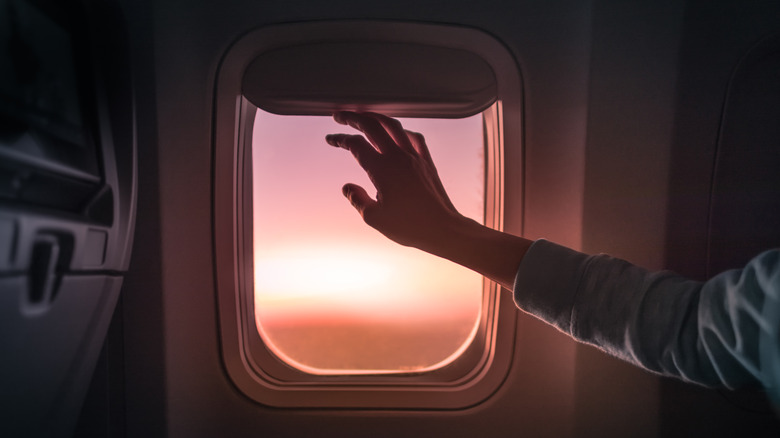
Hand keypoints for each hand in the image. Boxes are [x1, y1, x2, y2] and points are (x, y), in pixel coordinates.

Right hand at [326, 111, 531, 289]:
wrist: (442, 229)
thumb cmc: (411, 226)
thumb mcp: (374, 218)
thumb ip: (357, 199)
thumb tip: (348, 188)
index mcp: (382, 170)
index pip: (356, 145)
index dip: (341, 139)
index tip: (332, 139)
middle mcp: (398, 157)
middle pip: (372, 126)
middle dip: (353, 118)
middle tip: (341, 116)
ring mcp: (414, 157)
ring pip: (393, 126)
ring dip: (376, 117)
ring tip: (365, 117)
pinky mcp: (426, 161)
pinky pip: (414, 137)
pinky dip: (401, 130)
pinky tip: (397, 133)